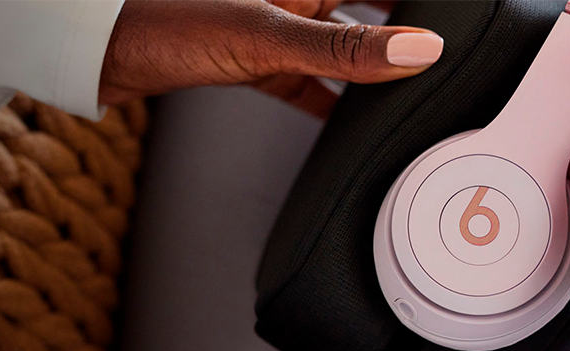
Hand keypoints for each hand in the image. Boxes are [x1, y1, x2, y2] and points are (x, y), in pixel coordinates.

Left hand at [99, 0, 442, 118]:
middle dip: (410, 20)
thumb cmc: (165, 25)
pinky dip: (332, 100)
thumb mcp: (265, 37)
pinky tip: (350, 121)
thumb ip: (343, 48)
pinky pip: (310, 79)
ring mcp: (279, 28)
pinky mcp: (258, 60)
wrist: (100, 53)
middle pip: (371, 4)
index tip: (468, 12)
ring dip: (375, 64)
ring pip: (345, 44)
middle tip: (454, 42)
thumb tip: (418, 49)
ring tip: (416, 84)